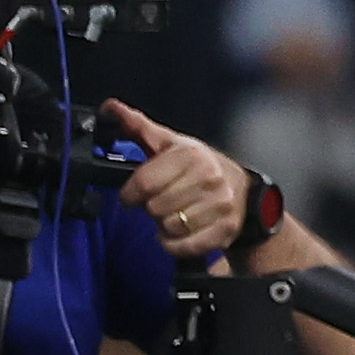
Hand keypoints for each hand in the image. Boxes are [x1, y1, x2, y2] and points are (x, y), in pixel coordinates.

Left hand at [106, 101, 249, 258]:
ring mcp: (220, 206)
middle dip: (151, 208)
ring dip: (164, 226)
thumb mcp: (170, 142)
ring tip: (173, 214)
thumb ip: (138, 126)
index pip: (144, 183)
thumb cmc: (201, 167)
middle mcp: (209, 178)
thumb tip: (110, 108)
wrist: (244, 190)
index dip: (129, 194)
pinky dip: (174, 244)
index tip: (131, 196)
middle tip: (161, 202)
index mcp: (191, 155)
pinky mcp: (225, 230)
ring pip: (169, 228)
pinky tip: (178, 232)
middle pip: (155, 208)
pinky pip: (184, 246)